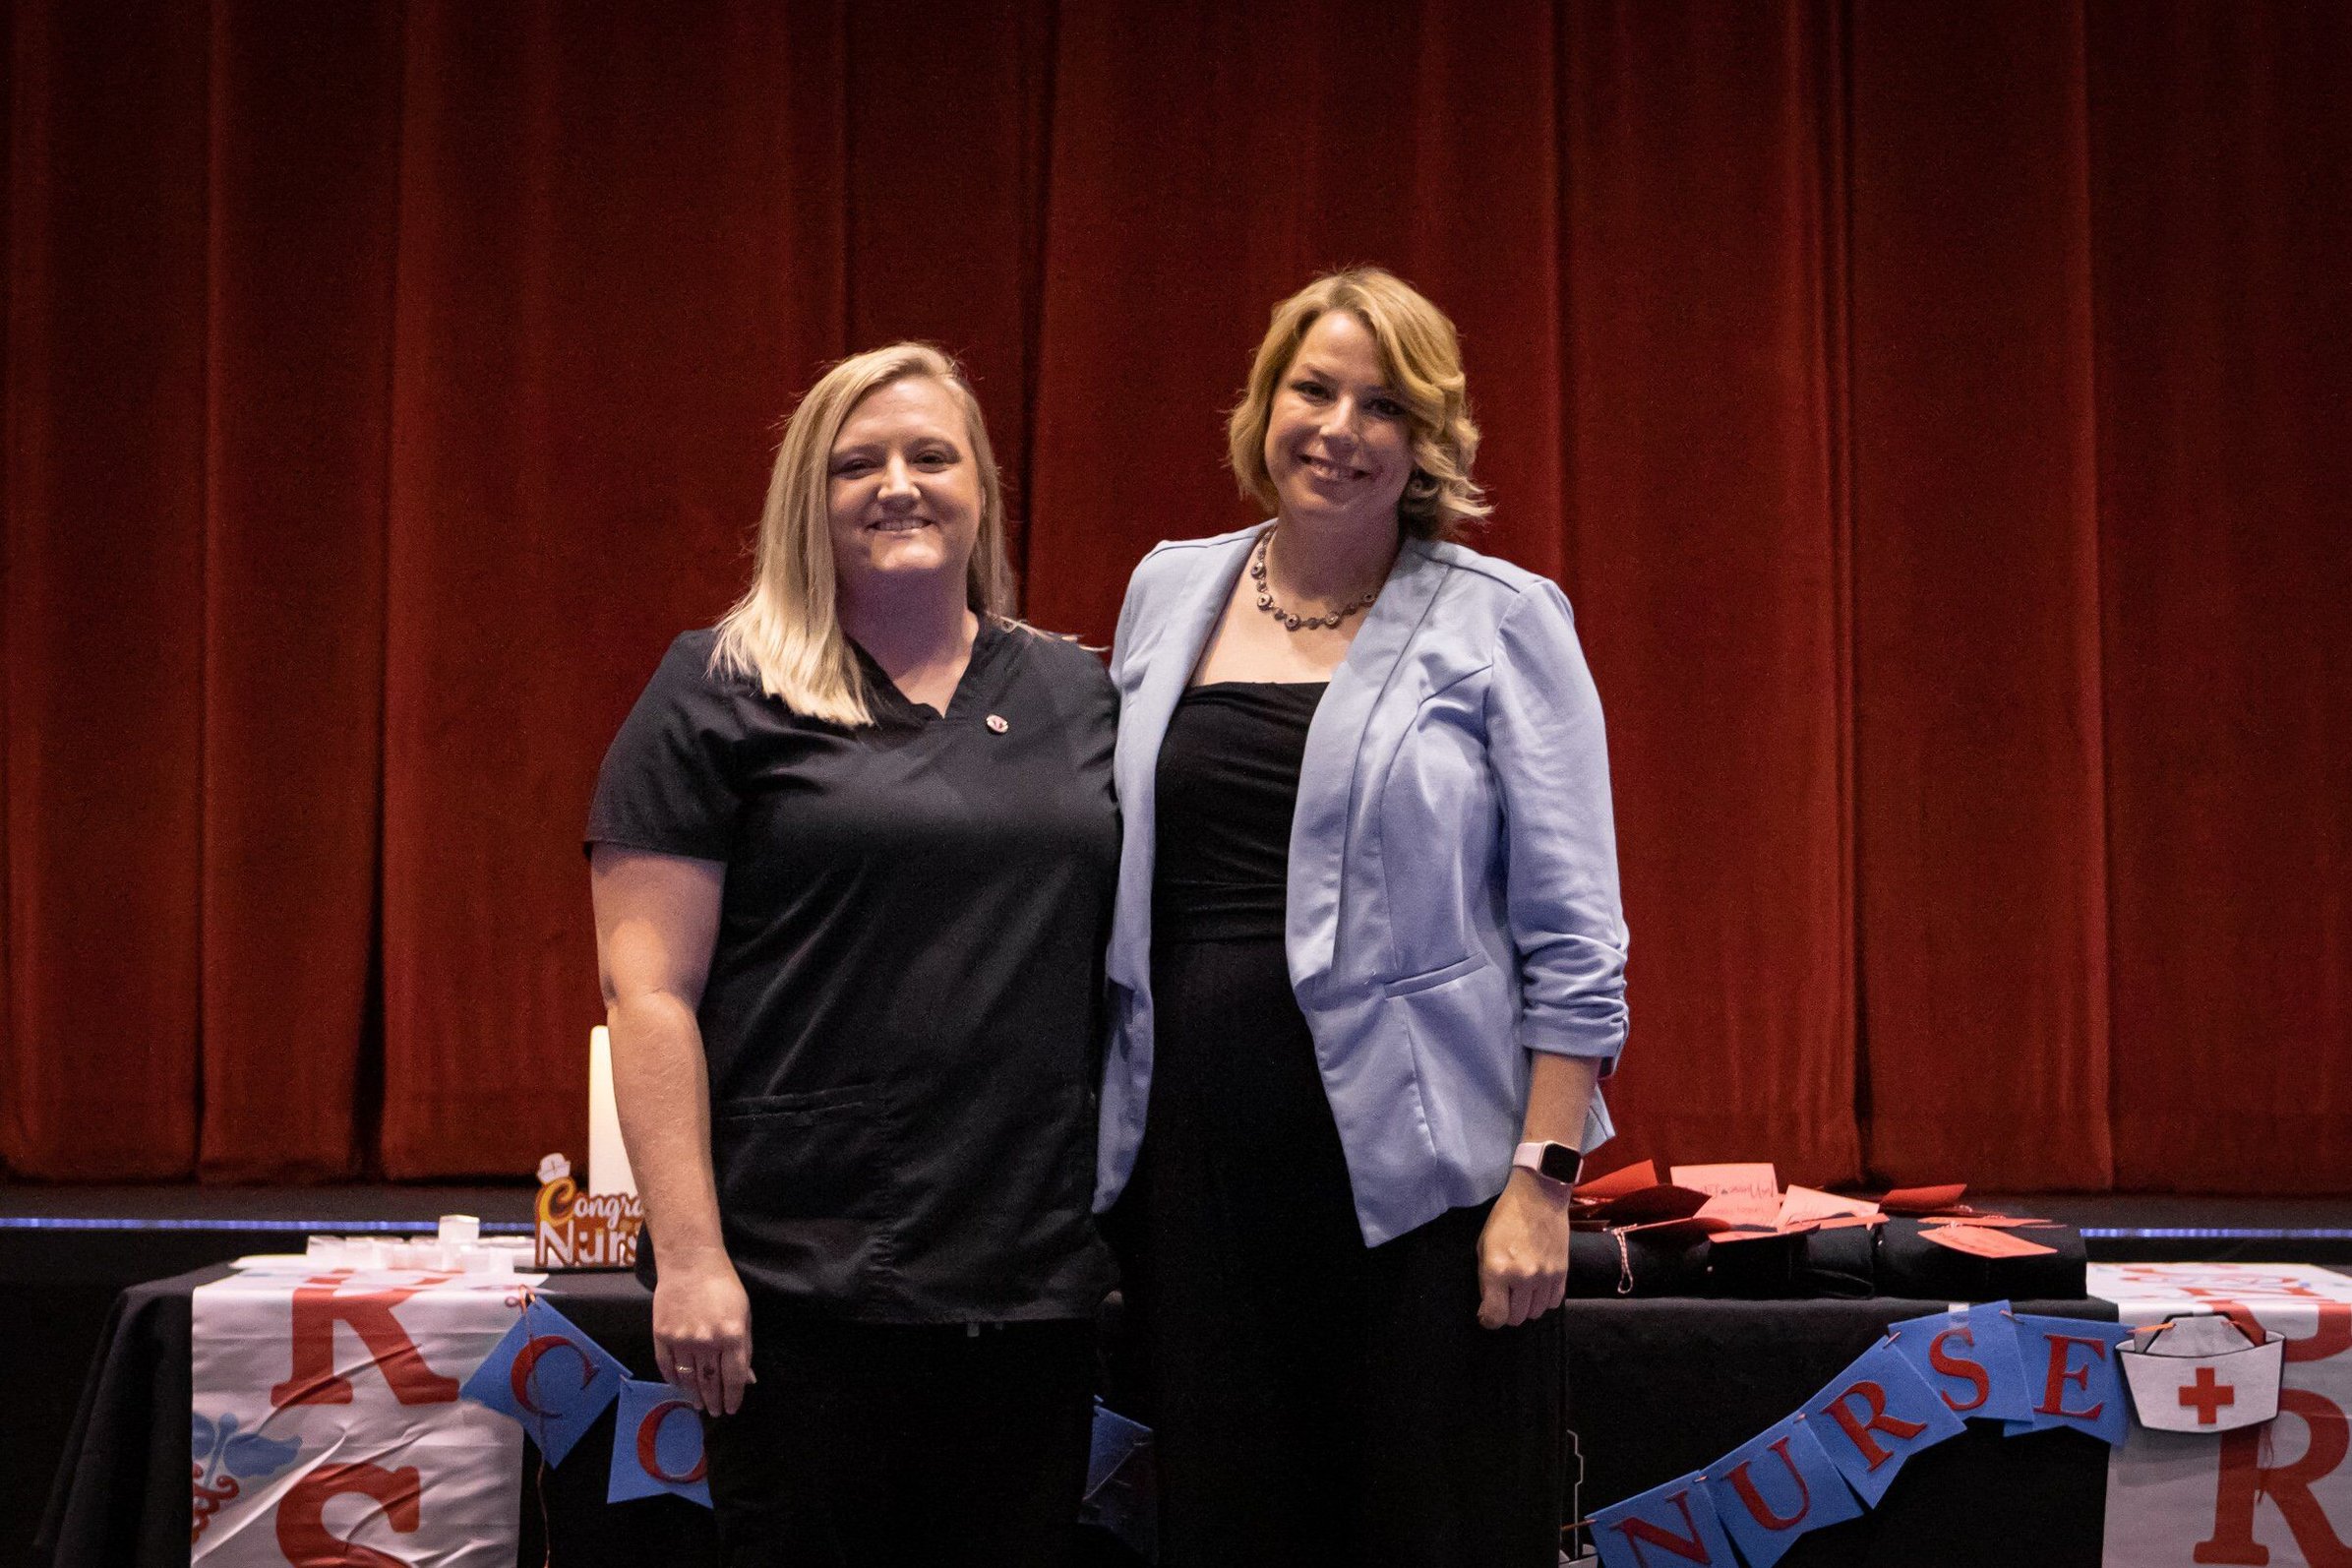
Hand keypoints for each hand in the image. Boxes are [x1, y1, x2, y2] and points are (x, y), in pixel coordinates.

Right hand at [652, 1254, 754, 1414]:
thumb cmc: (723, 1285)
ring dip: (695, 1395)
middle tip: (714, 1412)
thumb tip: (748, 1379)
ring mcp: (682, 1340)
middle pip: (711, 1382)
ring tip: (699, 1404)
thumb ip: (745, 1347)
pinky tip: (681, 1387)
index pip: (734, 1378)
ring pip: (689, 1378)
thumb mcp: (743, 1313)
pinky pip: (667, 1367)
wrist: (689, 1262)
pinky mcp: (662, 1336)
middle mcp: (707, 1342)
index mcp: (732, 1336)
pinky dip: (674, 1380)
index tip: (732, 1409)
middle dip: (714, 1401)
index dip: (734, 1397)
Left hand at [1476, 1169, 1571, 1328]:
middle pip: (1516, 1318)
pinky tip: (1538, 1287)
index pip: (1496, 1316)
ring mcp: (1546, 1277)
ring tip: (1522, 1291)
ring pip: (1536, 1313)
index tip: (1488, 1314)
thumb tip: (1488, 1308)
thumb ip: (1485, 1279)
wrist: (1539, 1198)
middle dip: (1507, 1312)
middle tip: (1505, 1298)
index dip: (1489, 1320)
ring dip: (1526, 1307)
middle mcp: (1523, 1277)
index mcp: (1498, 1270)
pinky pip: (1553, 1303)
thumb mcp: (1483, 1246)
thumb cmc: (1505, 1219)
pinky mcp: (1562, 1273)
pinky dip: (1544, 1300)